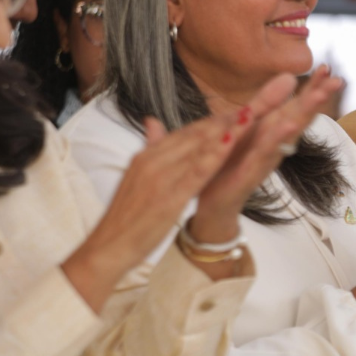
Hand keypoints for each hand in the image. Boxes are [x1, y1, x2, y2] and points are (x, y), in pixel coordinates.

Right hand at [63, 110, 248, 310]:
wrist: (106, 247)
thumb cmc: (125, 218)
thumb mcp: (136, 178)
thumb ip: (151, 149)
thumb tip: (153, 121)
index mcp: (146, 157)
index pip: (184, 133)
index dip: (211, 121)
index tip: (234, 111)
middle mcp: (151, 161)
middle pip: (193, 135)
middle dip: (222, 120)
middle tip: (249, 107)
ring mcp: (159, 178)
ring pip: (197, 148)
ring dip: (224, 130)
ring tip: (247, 116)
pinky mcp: (167, 197)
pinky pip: (195, 172)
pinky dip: (214, 155)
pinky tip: (231, 143)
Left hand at [190, 66, 342, 242]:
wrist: (211, 206)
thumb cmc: (228, 167)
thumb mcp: (242, 132)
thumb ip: (259, 109)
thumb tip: (280, 83)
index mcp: (268, 132)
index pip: (294, 105)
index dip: (311, 88)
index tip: (327, 68)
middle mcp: (273, 145)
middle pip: (298, 117)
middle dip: (317, 97)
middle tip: (337, 79)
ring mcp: (264, 160)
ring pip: (288, 134)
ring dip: (304, 114)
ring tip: (318, 96)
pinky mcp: (249, 175)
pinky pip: (264, 155)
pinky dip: (276, 140)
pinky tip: (286, 126)